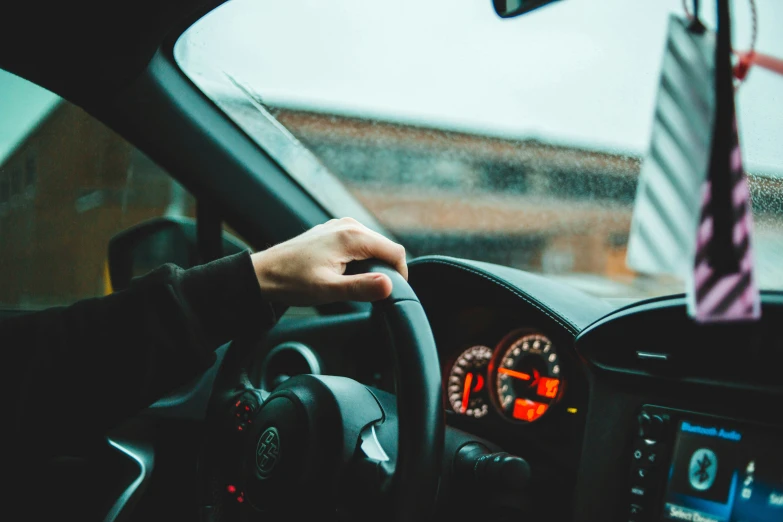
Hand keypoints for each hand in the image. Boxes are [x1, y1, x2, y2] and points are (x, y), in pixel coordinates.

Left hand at [250, 218, 406, 305]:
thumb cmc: (291, 281)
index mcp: (352, 236)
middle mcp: (349, 225)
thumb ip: (361, 288)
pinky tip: (343, 273)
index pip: (395, 251)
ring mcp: (340, 225)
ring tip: (353, 283)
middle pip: (385, 247)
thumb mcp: (328, 290)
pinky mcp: (333, 231)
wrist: (263, 273)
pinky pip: (359, 243)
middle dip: (385, 269)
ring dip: (372, 264)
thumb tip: (389, 285)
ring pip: (373, 245)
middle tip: (369, 292)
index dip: (400, 274)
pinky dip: (360, 259)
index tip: (391, 292)